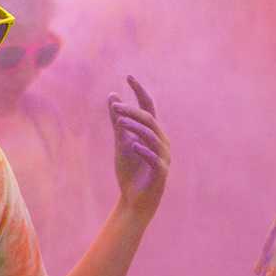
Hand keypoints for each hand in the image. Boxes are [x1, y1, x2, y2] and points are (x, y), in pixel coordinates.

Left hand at [108, 75, 169, 219]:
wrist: (134, 199)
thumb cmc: (130, 171)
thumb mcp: (120, 142)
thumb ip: (118, 122)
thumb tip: (113, 96)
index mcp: (152, 133)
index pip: (148, 107)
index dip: (139, 91)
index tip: (128, 76)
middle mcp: (161, 141)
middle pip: (149, 120)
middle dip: (132, 111)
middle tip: (115, 107)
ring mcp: (162, 156)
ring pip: (153, 136)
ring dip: (136, 127)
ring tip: (120, 121)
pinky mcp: (161, 172)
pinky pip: (155, 158)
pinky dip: (144, 151)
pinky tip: (133, 146)